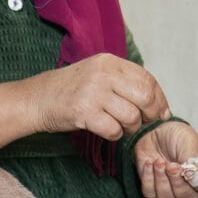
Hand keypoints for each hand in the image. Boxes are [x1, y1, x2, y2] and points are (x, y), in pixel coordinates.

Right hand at [23, 53, 169, 142]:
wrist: (36, 99)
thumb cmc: (70, 89)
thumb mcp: (98, 73)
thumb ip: (124, 81)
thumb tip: (158, 102)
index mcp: (109, 62)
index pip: (147, 79)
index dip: (159, 99)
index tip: (160, 112)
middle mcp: (103, 74)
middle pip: (145, 97)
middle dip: (150, 114)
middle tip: (144, 122)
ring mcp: (93, 92)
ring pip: (131, 116)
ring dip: (130, 127)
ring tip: (121, 127)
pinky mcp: (84, 112)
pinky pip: (114, 130)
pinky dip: (115, 135)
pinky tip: (107, 131)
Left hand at [138, 120, 197, 197]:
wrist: (156, 132)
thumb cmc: (178, 137)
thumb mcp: (189, 143)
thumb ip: (193, 162)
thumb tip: (194, 177)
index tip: (188, 170)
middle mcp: (192, 187)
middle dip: (177, 183)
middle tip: (171, 165)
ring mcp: (172, 191)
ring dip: (161, 181)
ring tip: (159, 161)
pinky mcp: (154, 190)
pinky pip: (150, 194)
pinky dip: (148, 178)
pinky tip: (150, 162)